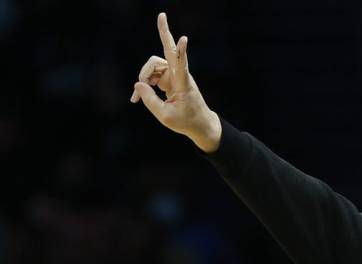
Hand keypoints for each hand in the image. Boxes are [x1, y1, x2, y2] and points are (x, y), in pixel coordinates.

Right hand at [130, 13, 220, 152]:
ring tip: (138, 96)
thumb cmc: (186, 121)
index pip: (181, 65)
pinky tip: (136, 97)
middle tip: (161, 14)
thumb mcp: (165, 116)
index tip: (185, 38)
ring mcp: (174, 75)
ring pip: (153, 66)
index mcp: (183, 83)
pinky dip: (144, 84)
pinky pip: (152, 75)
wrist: (199, 124)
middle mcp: (179, 75)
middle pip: (167, 51)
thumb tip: (138, 83)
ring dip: (143, 77)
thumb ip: (150, 100)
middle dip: (164, 33)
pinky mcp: (169, 78)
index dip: (181, 52)